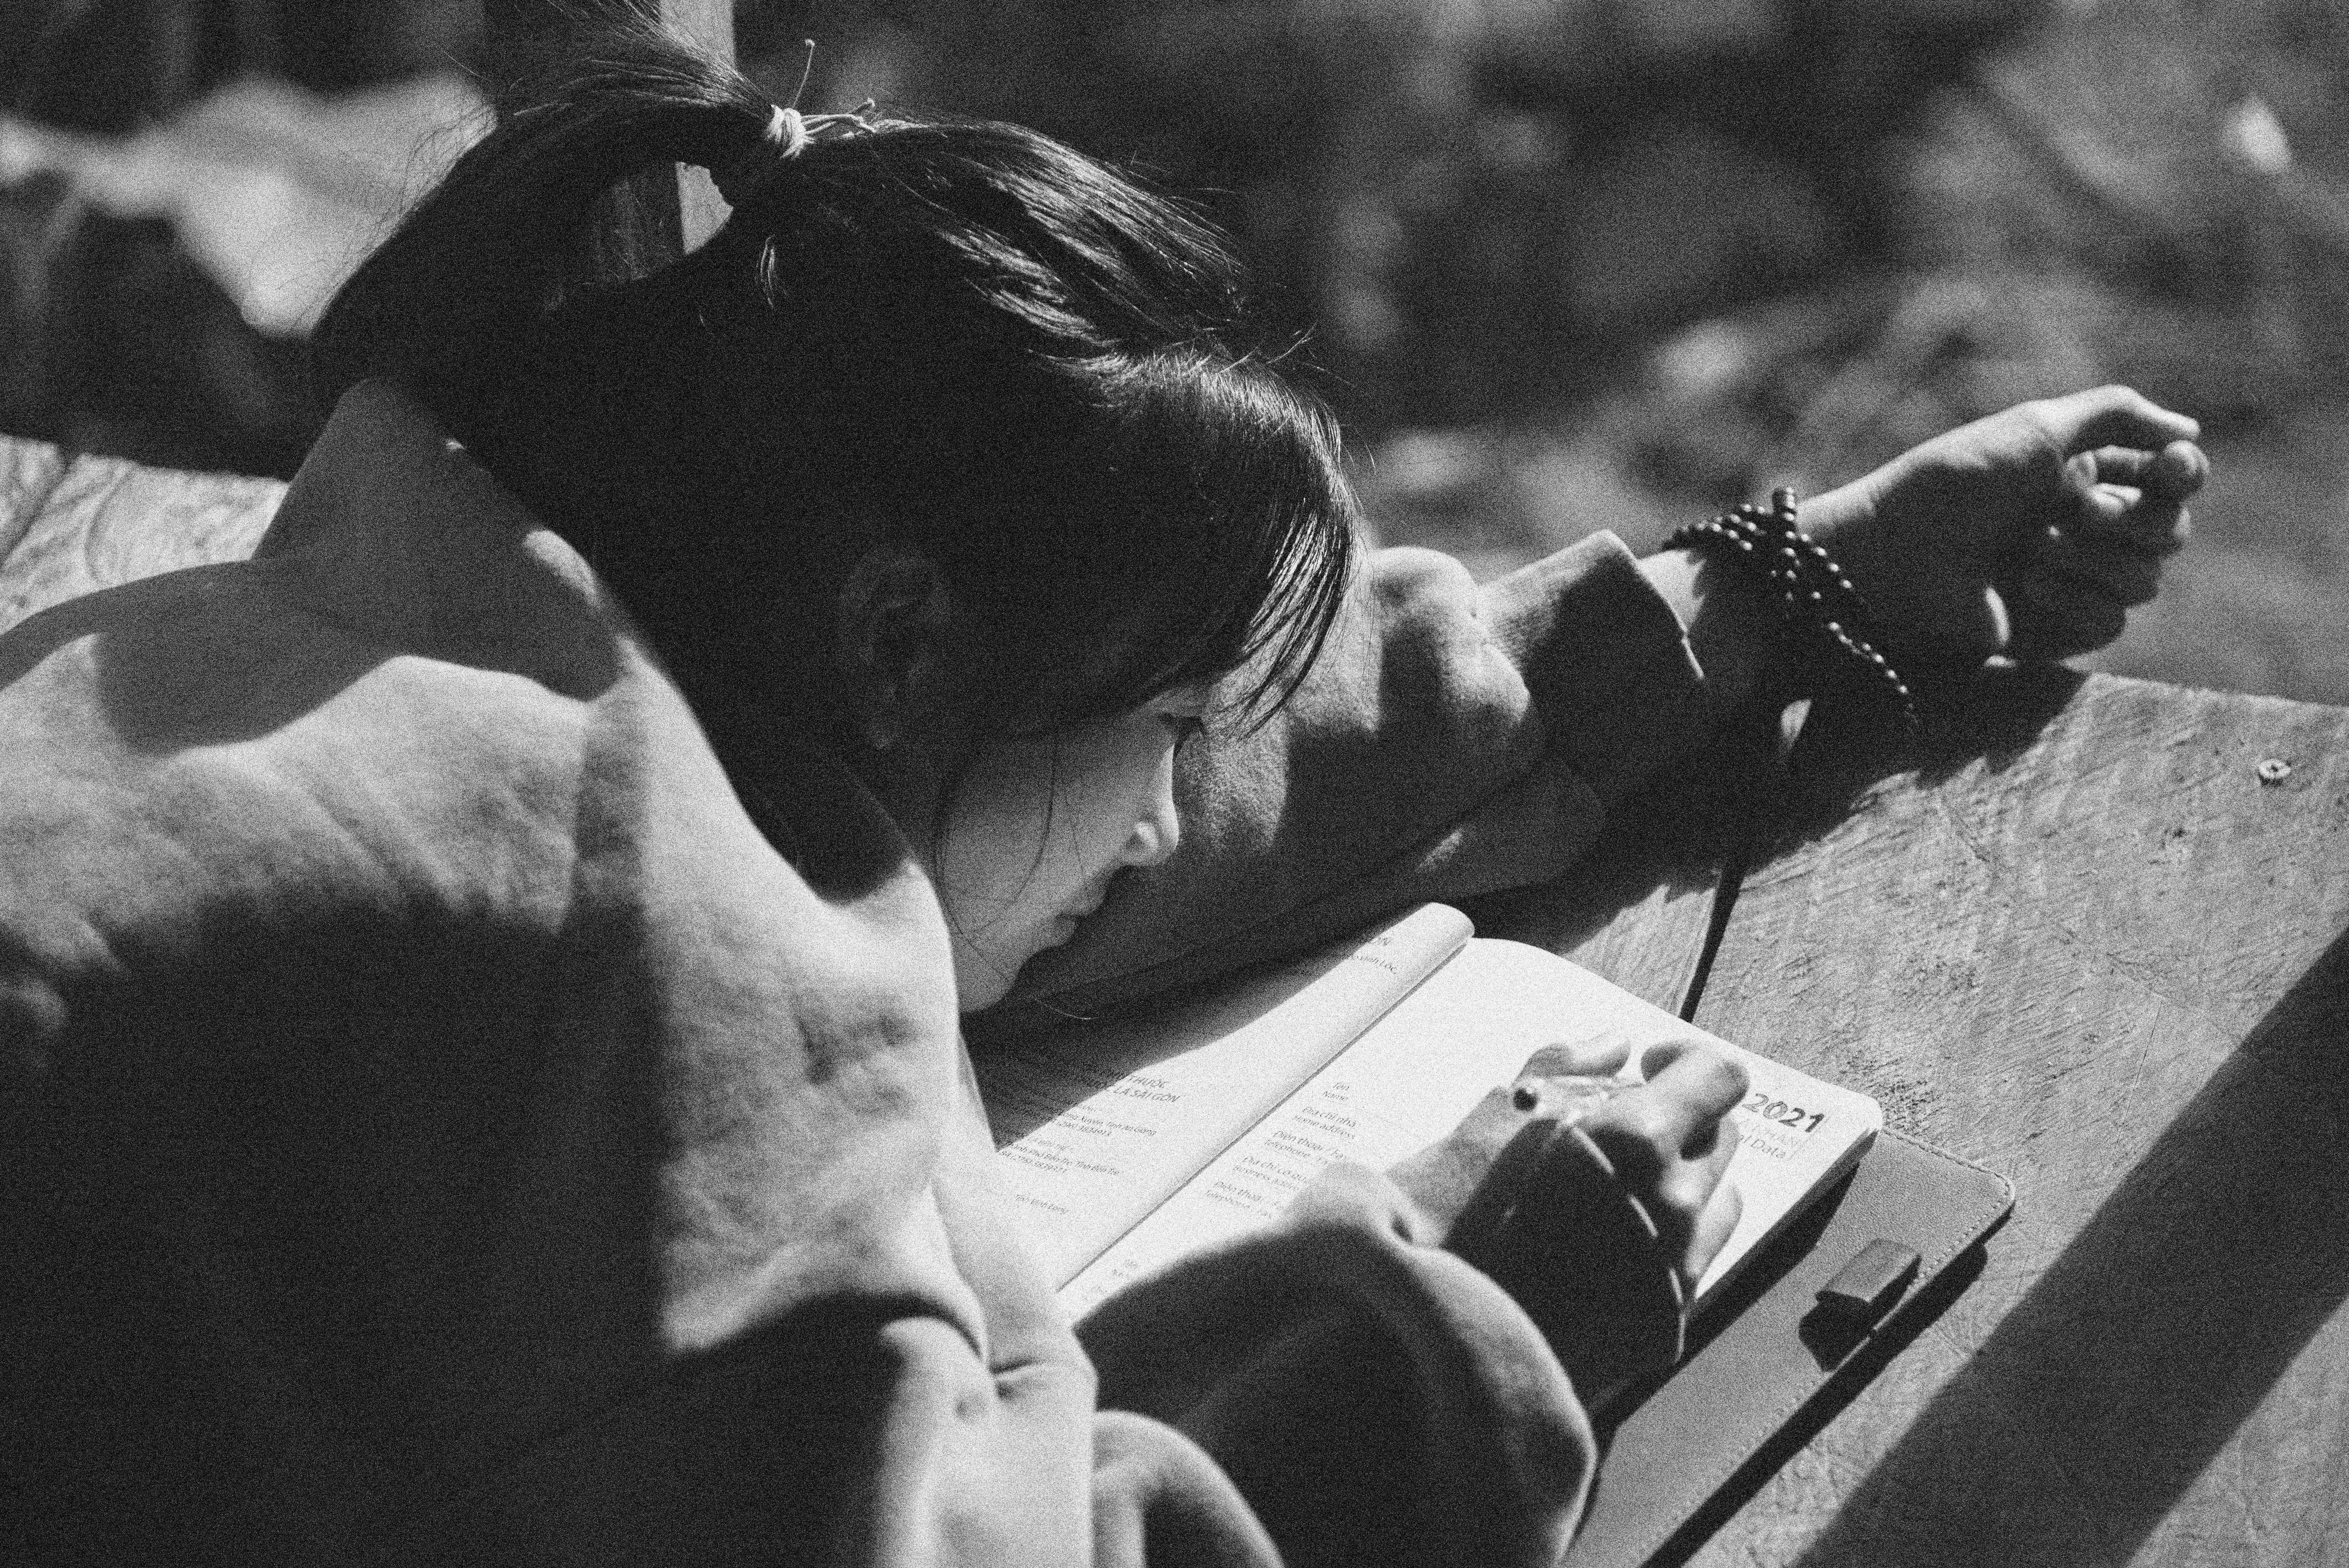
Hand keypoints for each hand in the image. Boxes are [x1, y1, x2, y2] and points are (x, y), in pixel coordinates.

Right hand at [1389, 1037, 1747, 1297]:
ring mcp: (1673, 1275)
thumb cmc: (1444, 1215)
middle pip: (1723, 1138)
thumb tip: (1614, 1042)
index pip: (1720, 1076)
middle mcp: (1672, 1206)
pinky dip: (1661, 1247)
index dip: (1690, 1064)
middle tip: (1616, 1132)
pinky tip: (1599, 1251)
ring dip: (1681, 1186)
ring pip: (1718, 1206)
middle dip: (1681, 1123)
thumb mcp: (1494, 1119)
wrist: (1419, 1340)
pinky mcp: (1661, 1330)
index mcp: (1634, 1141)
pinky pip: (1689, 1268)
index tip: (1651, 1068)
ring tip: (1612, 1194)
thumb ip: (1563, 1067)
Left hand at [1802, 386, 2207, 665]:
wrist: (1897, 553)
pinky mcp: (2056, 628)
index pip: (2175, 477)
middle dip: (2130, 519)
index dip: (2184, 473)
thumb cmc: (1957, 482)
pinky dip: (2076, 601)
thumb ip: (2117, 414)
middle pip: (2173, 529)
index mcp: (2088, 473)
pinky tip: (2027, 590)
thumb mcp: (2035, 427)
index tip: (2171, 467)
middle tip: (2072, 510)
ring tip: (2031, 551)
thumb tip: (2189, 428)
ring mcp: (2075, 579)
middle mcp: (2088, 525)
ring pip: (2146, 579)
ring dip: (2093, 561)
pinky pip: (2111, 621)